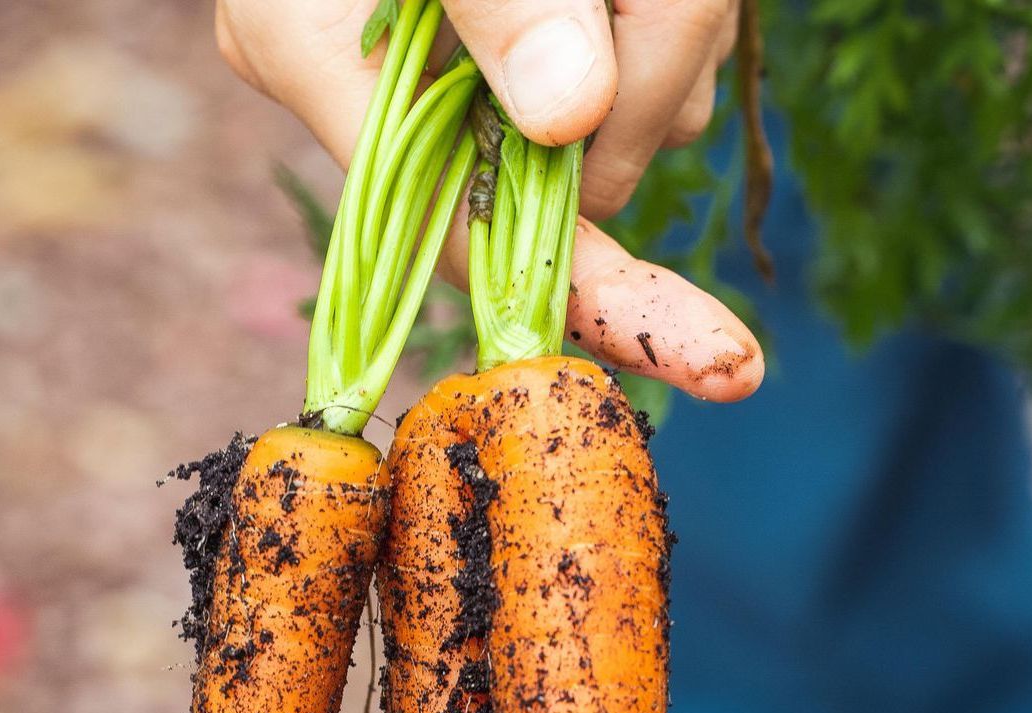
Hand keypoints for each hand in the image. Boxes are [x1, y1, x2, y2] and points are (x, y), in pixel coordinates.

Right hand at [216, 0, 762, 401]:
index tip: (718, 359)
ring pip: (636, 114)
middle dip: (652, 79)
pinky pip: (652, 64)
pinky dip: (674, 14)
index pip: (468, 238)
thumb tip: (570, 119)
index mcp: (313, 55)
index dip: (599, 299)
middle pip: (577, 173)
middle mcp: (387, 85)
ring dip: (675, 26)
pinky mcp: (536, 39)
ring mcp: (467, 67)